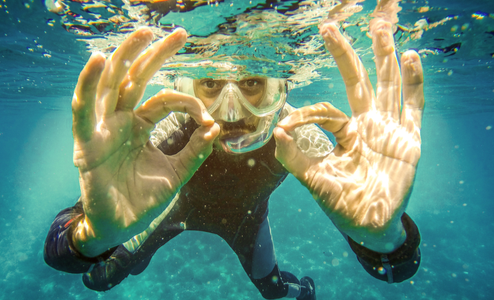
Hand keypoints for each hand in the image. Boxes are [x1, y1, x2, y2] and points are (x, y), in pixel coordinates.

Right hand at [70, 28, 219, 256]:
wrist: (121, 228)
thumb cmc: (143, 200)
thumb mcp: (176, 173)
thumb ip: (194, 152)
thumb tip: (216, 129)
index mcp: (140, 126)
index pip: (164, 100)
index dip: (188, 103)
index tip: (209, 117)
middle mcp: (120, 120)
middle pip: (137, 79)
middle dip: (156, 54)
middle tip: (178, 33)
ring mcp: (103, 129)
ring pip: (111, 84)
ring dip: (124, 56)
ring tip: (142, 32)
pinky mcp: (87, 142)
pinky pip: (83, 108)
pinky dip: (88, 83)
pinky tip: (98, 60)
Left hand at [274, 20, 423, 252]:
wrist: (368, 227)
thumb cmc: (341, 203)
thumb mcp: (314, 180)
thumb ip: (295, 158)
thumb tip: (275, 130)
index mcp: (344, 133)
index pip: (325, 111)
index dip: (306, 114)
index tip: (285, 123)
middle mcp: (367, 125)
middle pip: (357, 81)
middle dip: (344, 55)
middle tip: (328, 27)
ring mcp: (389, 130)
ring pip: (386, 86)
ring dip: (383, 57)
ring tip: (380, 28)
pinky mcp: (408, 140)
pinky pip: (413, 107)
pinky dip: (413, 83)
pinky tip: (410, 58)